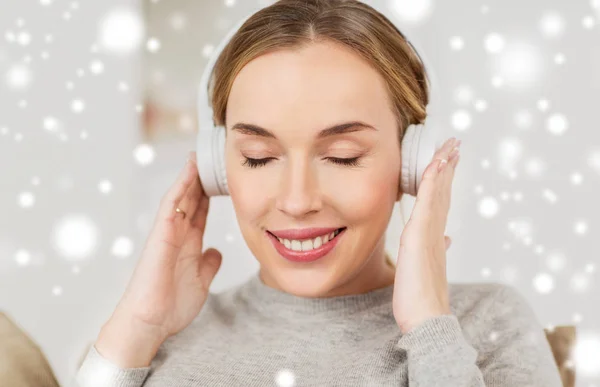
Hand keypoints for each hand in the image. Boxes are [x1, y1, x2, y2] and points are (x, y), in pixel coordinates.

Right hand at [97, 151, 221, 365]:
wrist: (151, 323)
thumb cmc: (171, 305)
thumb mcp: (201, 281)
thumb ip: (208, 264)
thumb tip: (216, 251)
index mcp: (188, 244)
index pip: (200, 212)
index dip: (209, 195)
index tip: (222, 178)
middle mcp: (177, 235)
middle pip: (190, 200)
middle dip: (200, 179)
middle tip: (211, 157)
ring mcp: (167, 233)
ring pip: (179, 198)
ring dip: (189, 177)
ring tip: (199, 156)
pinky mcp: (160, 236)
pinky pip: (170, 206)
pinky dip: (179, 188)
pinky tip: (189, 172)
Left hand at [392, 137, 460, 333]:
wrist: (426, 319)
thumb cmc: (422, 299)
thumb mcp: (426, 268)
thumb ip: (436, 250)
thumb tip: (446, 238)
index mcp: (433, 237)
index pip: (439, 201)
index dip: (444, 180)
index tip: (448, 161)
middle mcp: (434, 230)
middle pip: (442, 191)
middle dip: (447, 166)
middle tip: (454, 144)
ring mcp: (428, 231)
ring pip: (437, 191)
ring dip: (443, 166)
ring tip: (451, 145)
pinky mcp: (420, 235)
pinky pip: (428, 201)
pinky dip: (433, 181)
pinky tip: (437, 164)